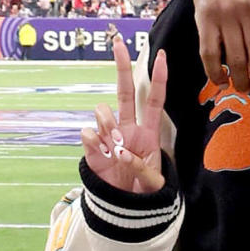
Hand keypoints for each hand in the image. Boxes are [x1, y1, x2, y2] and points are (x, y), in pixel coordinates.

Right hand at [80, 36, 166, 194]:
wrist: (125, 207)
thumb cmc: (144, 191)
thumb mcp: (152, 183)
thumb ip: (139, 167)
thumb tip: (119, 152)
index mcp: (147, 132)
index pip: (153, 99)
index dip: (158, 78)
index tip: (162, 55)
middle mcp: (127, 128)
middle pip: (124, 91)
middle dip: (121, 66)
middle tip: (119, 42)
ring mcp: (107, 136)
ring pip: (103, 112)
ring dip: (108, 125)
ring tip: (114, 148)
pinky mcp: (91, 148)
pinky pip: (87, 134)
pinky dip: (93, 143)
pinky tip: (101, 154)